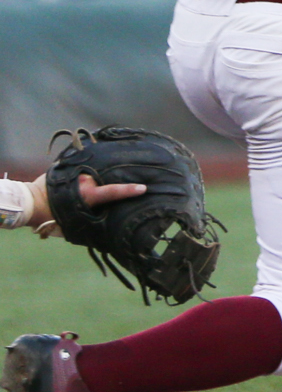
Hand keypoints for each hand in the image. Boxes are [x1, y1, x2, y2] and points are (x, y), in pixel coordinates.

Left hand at [29, 173, 147, 238]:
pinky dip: (78, 176)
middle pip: (100, 182)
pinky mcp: (67, 169)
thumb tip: (101, 220)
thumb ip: (88, 218)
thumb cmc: (50, 217)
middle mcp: (85, 181)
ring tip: (78, 190)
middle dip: (99, 187)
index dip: (129, 190)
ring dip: (86, 182)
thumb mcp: (72, 222)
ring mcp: (76, 173)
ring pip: (88, 177)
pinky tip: (73, 182)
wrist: (29, 203)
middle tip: (93, 197)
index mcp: (89, 195)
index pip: (113, 191)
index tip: (143, 188)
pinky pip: (79, 171)